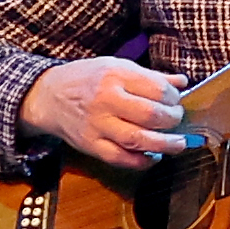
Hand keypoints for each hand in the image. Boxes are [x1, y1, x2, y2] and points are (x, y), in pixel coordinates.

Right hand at [19, 57, 182, 168]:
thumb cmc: (86, 79)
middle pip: (149, 115)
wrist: (48, 96)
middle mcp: (106, 100)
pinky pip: (119, 158)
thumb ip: (150, 76)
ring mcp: (97, 125)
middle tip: (177, 120)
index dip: (173, 97)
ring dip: (164, 145)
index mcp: (114, 76)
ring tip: (178, 144)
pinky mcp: (90, 145)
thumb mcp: (116, 67)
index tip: (176, 101)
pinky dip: (140, 161)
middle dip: (172, 120)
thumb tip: (182, 82)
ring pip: (137, 140)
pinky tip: (153, 157)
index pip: (156, 89)